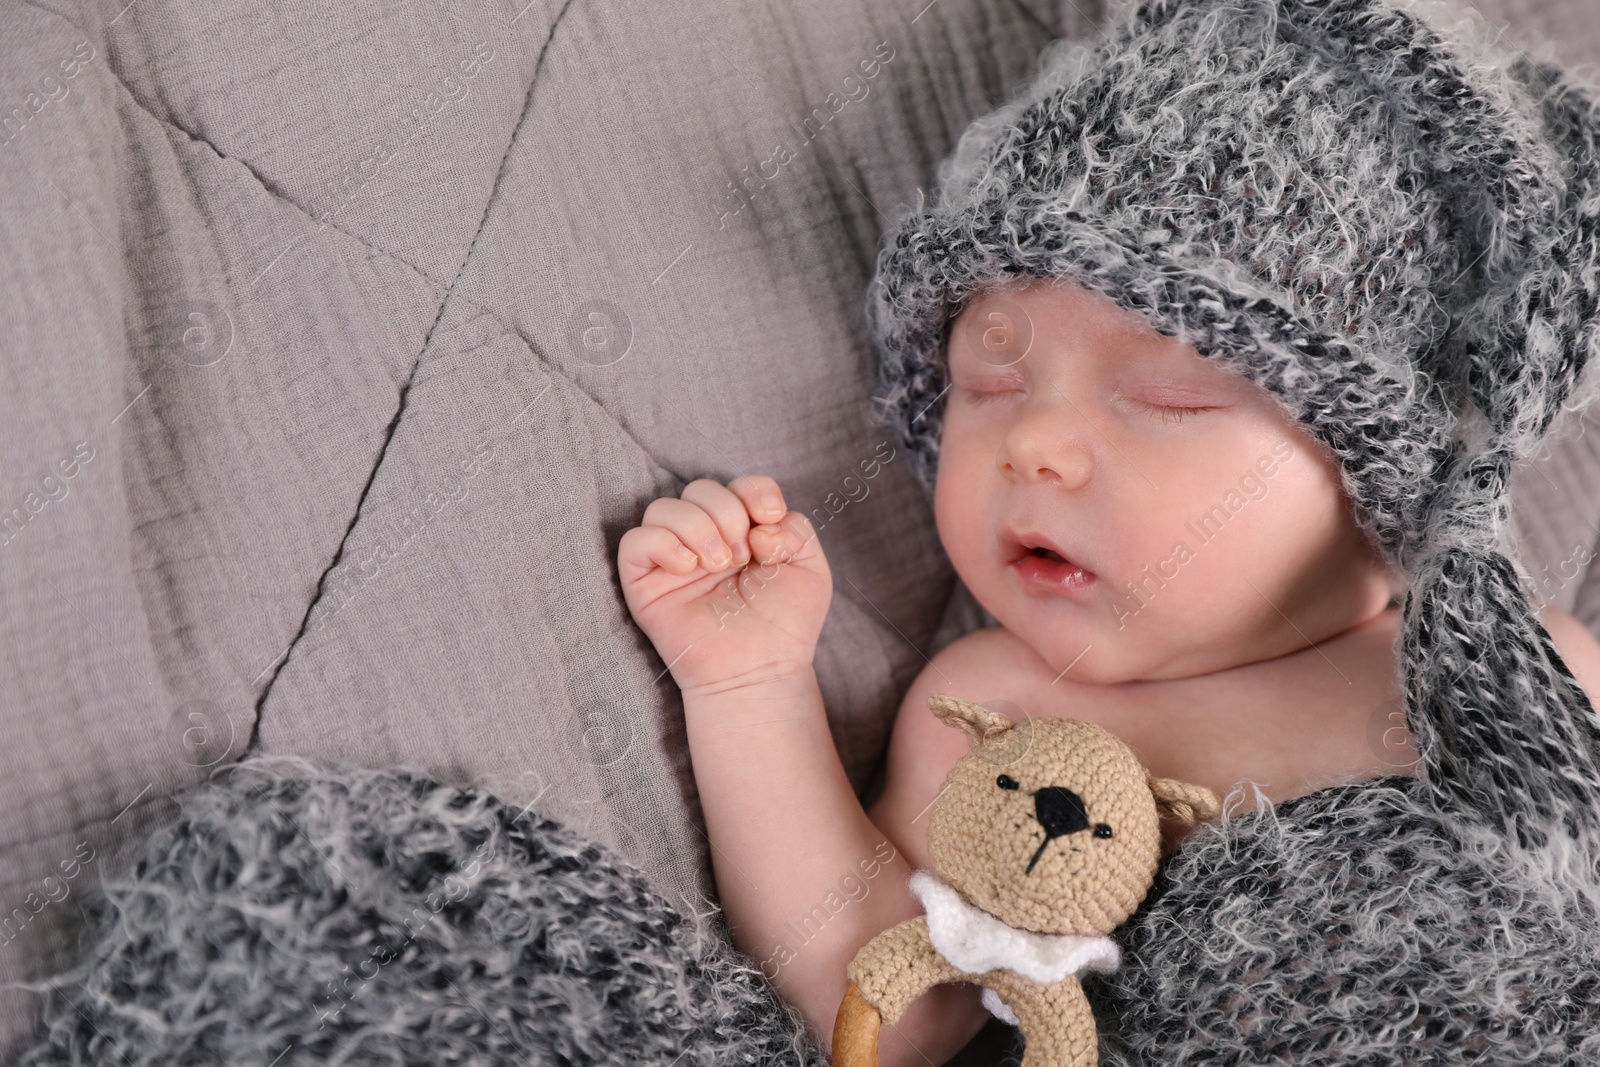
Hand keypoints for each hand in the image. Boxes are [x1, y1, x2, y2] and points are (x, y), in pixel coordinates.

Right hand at [618, 475, 831, 694]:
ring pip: (662, 508)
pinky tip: (689, 568)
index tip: (770, 520)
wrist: (761, 669)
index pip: (738, 485)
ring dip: (697, 527)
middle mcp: (705, 538)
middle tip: (741, 555)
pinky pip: (635, 542)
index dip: (754, 491)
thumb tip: (759, 525)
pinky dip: (663, 544)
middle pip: (699, 487)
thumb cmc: (784, 624)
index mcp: (742, 530)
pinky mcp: (644, 584)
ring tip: (719, 565)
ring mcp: (672, 560)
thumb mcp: (810, 568)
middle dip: (726, 512)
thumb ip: (797, 529)